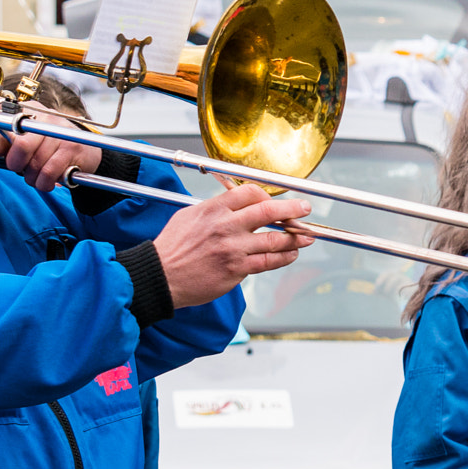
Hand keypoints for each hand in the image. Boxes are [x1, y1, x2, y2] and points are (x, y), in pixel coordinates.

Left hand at [0, 95, 102, 193]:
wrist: (86, 151)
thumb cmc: (50, 146)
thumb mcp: (26, 141)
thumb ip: (4, 143)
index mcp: (28, 110)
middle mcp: (44, 116)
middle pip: (20, 144)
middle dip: (16, 163)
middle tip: (20, 166)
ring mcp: (60, 131)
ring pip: (34, 162)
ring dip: (32, 176)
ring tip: (37, 174)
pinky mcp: (73, 148)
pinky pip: (49, 172)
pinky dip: (43, 182)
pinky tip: (47, 179)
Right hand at [154, 184, 313, 308]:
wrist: (160, 276)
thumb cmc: (172, 248)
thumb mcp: (189, 216)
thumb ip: (214, 209)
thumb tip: (234, 204)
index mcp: (214, 209)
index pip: (250, 193)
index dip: (269, 195)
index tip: (278, 200)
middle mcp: (226, 226)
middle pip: (268, 211)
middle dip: (293, 208)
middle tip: (306, 208)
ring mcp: (233, 248)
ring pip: (274, 239)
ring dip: (295, 237)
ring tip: (307, 236)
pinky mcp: (236, 269)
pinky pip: (268, 261)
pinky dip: (285, 257)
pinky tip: (292, 254)